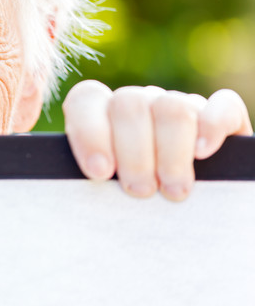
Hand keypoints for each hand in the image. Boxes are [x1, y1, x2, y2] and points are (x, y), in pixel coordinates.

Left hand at [63, 80, 251, 200]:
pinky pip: (221, 105)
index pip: (85, 100)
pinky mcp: (221, 115)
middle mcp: (140, 103)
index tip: (99, 172)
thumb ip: (98, 176)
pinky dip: (212, 127)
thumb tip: (95, 177)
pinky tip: (203, 154)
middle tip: (140, 190)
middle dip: (133, 154)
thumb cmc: (136, 199)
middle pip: (128, 105)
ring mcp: (180, 104)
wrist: (190, 207)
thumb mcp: (110, 188)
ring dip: (170, 152)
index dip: (89, 133)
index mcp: (104, 113)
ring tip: (172, 190)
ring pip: (171, 107)